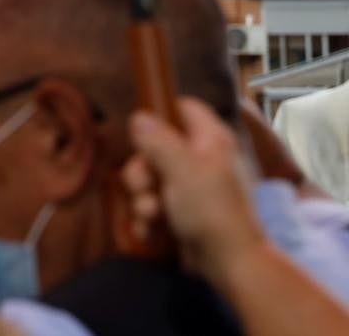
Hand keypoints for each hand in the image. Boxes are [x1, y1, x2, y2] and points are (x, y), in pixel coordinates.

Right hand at [122, 98, 266, 282]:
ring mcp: (192, 186)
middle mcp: (201, 158)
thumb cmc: (211, 209)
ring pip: (151, 179)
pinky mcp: (183, 211)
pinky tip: (150, 230)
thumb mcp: (181, 169)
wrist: (230, 262)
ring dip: (142, 198)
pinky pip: (154, 204)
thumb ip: (157, 140)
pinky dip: (148, 217)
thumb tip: (139, 116)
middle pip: (156, 147)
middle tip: (144, 186)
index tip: (141, 132)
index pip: (184, 108)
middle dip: (141, 170)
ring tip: (151, 215)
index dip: (161, 115)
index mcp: (210, 139)